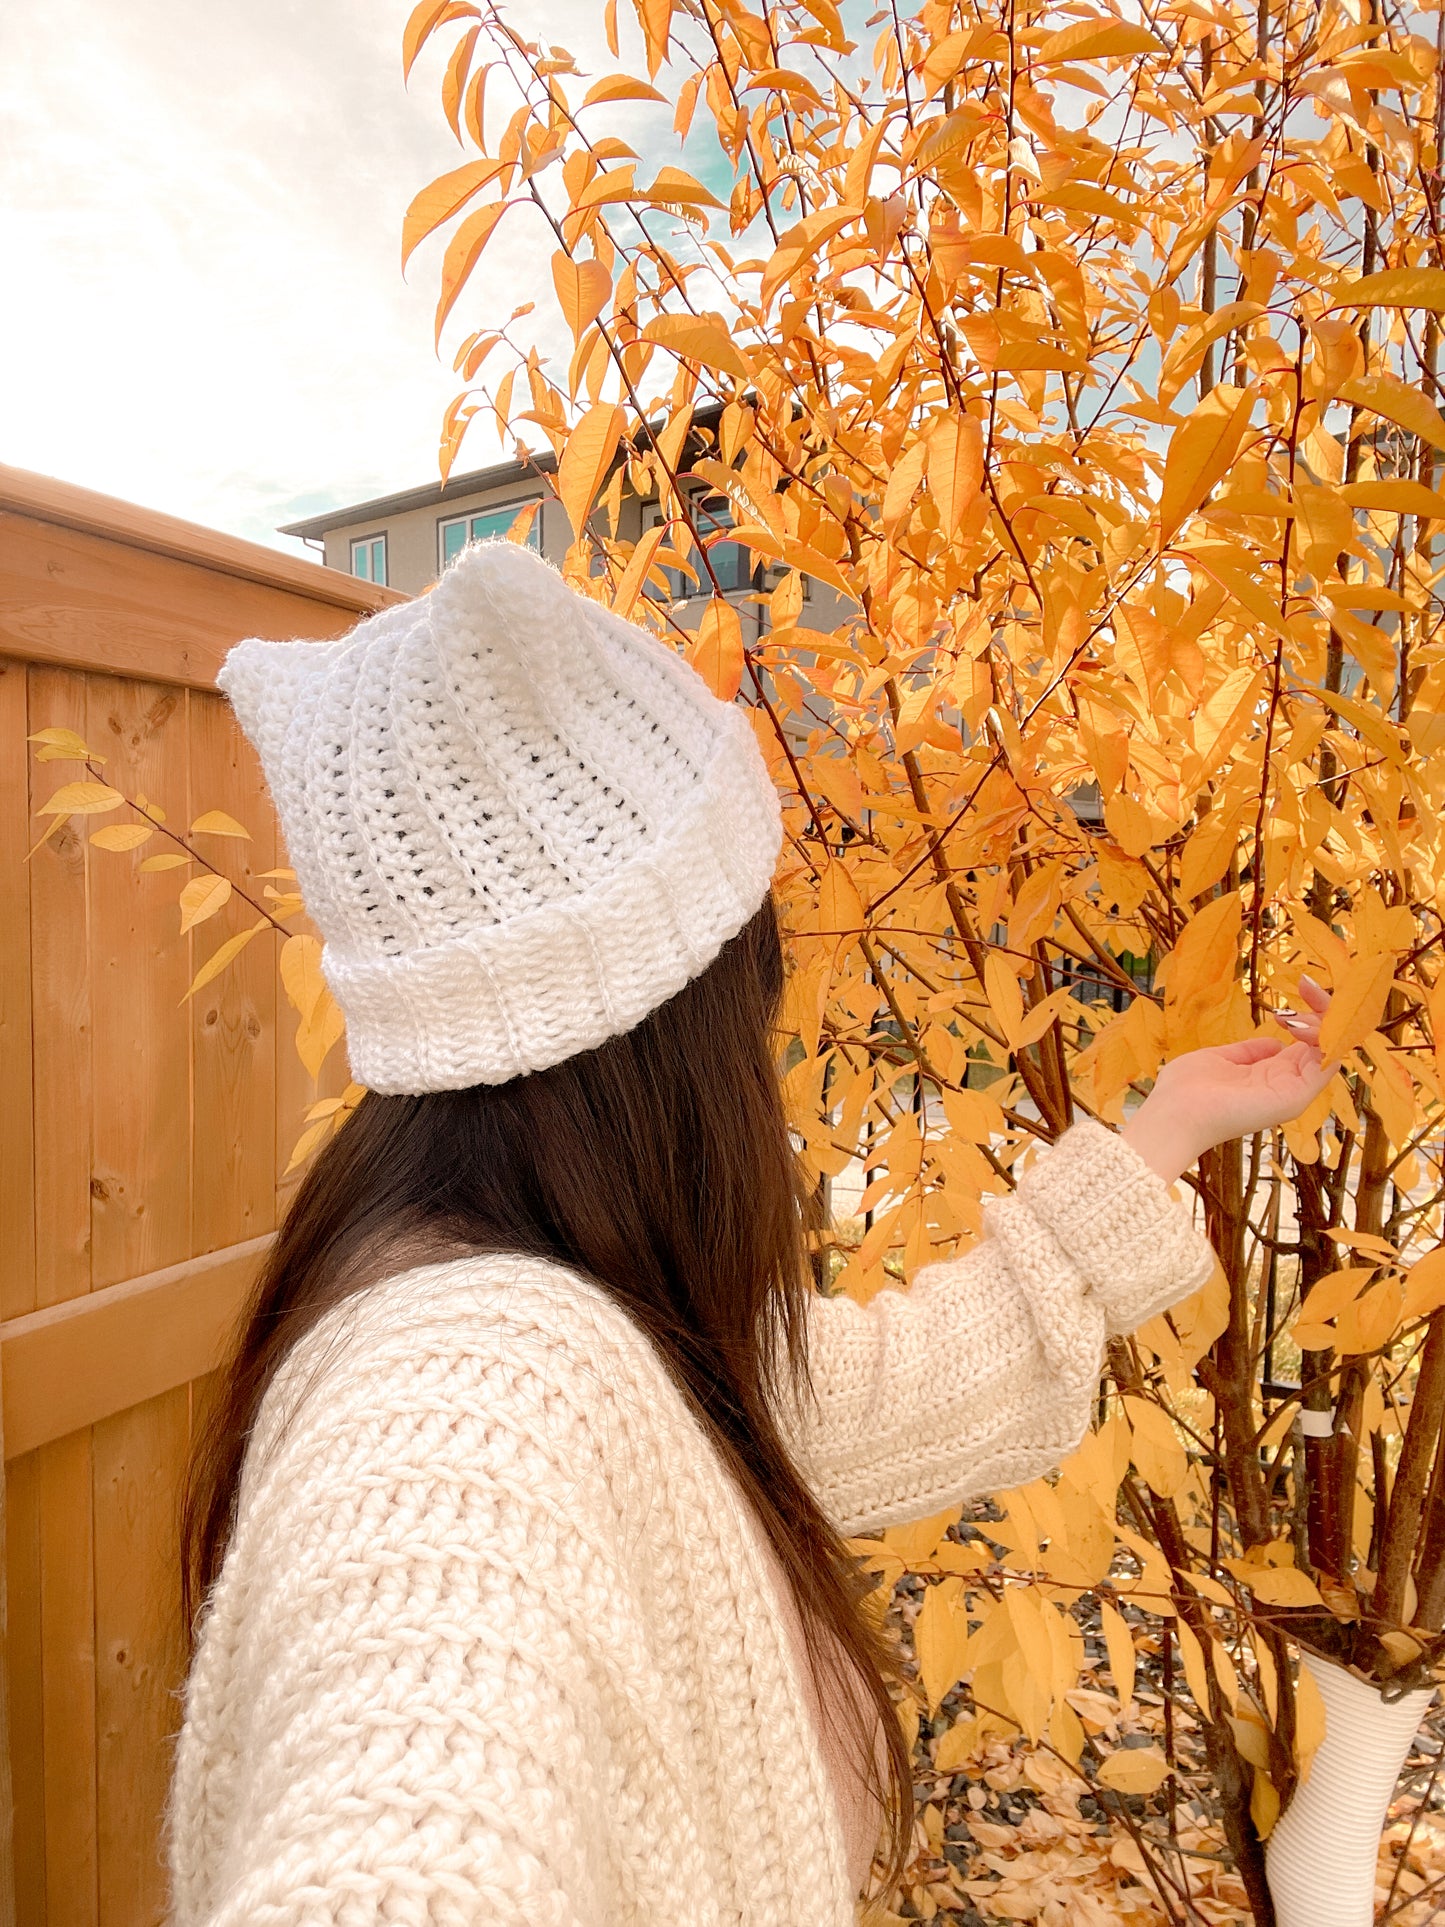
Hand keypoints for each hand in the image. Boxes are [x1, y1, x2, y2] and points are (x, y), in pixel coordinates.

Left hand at [1120, 976, 1339, 1185]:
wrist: (1173, 1113)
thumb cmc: (1186, 1091)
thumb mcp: (1221, 1059)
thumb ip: (1249, 1052)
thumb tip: (1275, 1042)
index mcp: (1271, 1076)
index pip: (1308, 1042)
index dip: (1310, 1012)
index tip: (1302, 986)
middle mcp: (1288, 1084)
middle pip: (1325, 1043)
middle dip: (1323, 1009)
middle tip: (1307, 986)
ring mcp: (1293, 1091)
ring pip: (1330, 1050)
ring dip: (1322, 1021)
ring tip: (1298, 1009)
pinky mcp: (1295, 1097)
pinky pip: (1327, 1064)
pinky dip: (1322, 1038)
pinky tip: (1299, 1023)